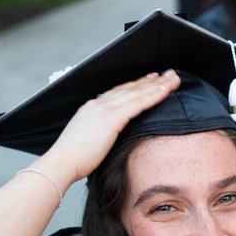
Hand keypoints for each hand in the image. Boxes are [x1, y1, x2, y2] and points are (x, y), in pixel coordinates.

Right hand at [39, 70, 179, 187]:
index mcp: (92, 108)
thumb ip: (100, 134)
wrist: (61, 162)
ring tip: (173, 78)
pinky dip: (153, 96)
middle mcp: (98, 104)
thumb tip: (108, 137)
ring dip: (158, 84)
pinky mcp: (111, 118)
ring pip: (137, 92)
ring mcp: (105, 109)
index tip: (151, 80)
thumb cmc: (72, 158)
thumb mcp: (88, 140)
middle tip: (168, 74)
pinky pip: (138, 103)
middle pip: (130, 88)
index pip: (119, 92)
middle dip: (151, 80)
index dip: (137, 85)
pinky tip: (166, 92)